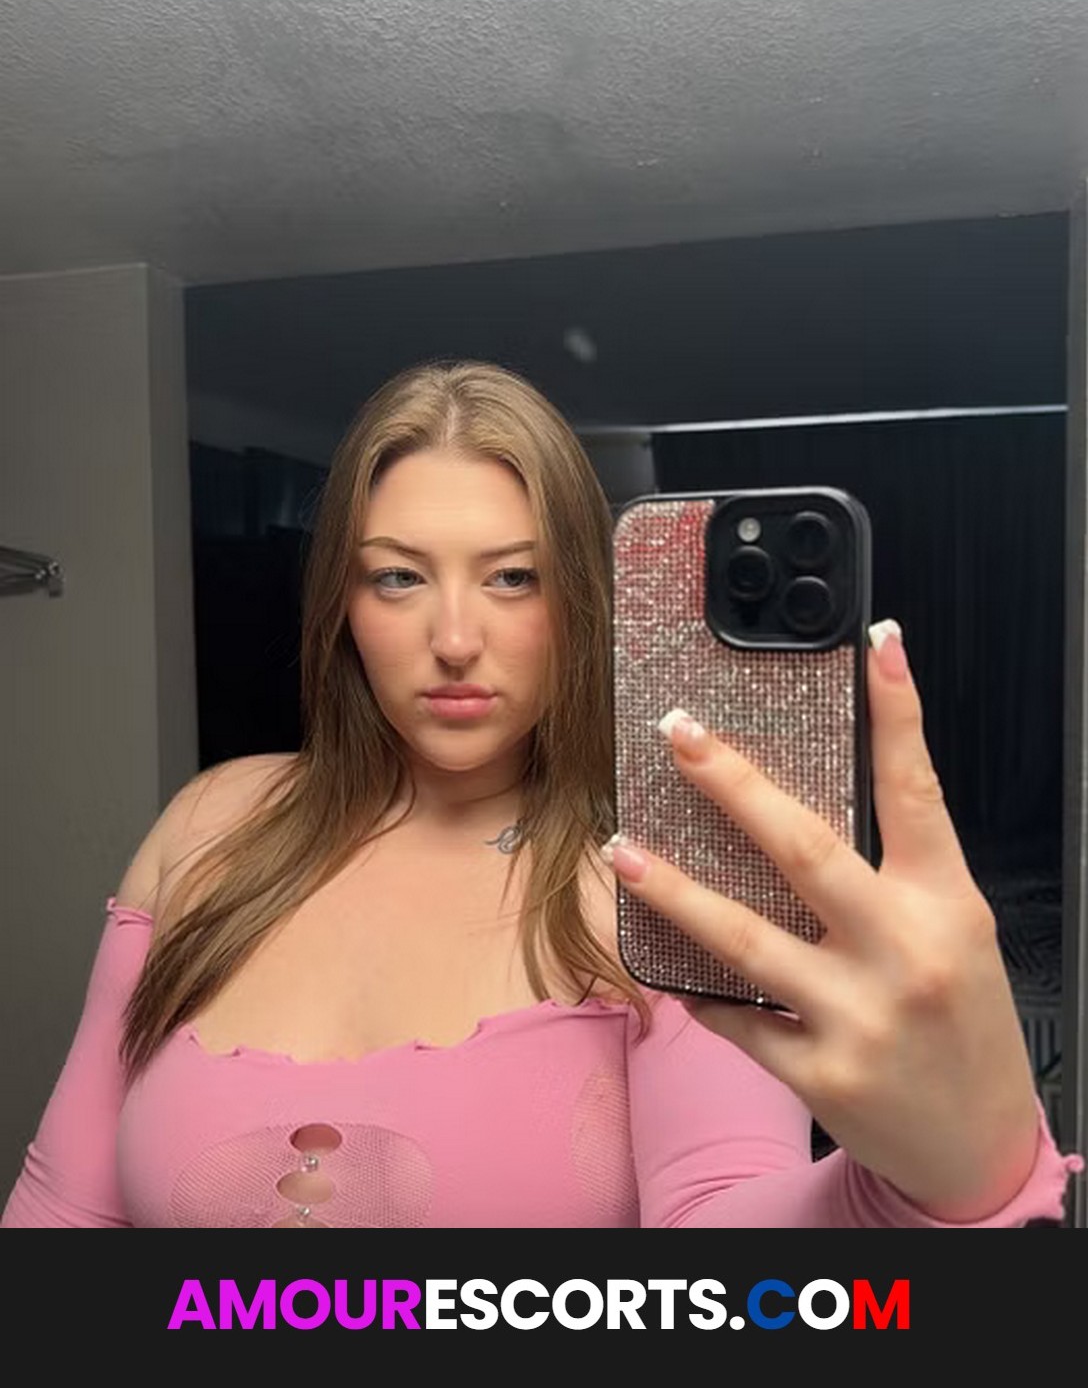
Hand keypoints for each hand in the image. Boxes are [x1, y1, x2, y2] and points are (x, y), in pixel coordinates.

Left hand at [604, 620, 1040, 1220]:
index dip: (899, 710)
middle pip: (805, 848)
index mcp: (945, 905)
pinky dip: (693, 987)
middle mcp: (902, 954)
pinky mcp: (817, 1073)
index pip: (919, 789)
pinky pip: (734, 1016)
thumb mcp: (958, 932)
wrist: (978, 1148)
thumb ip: (901, 868)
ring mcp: (857, 1017)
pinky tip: (659, 962)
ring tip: (623, 847)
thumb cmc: (966, 1023)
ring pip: (744, 938)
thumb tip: (813, 794)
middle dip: (732, 783)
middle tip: (678, 733)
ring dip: (673, 890)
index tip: (876, 643)